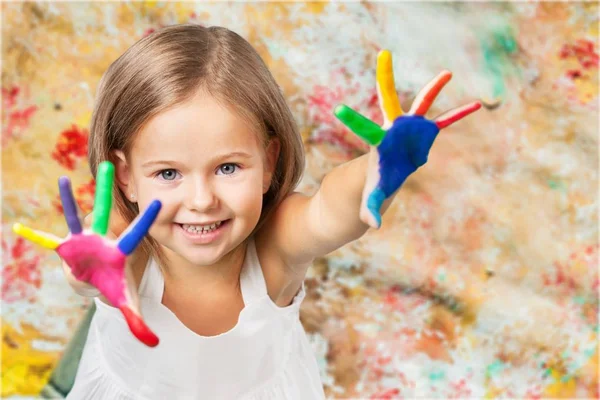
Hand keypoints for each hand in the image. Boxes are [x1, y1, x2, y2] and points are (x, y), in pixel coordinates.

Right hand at [13, 161, 161, 346]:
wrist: (99, 280)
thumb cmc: (116, 285)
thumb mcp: (127, 302)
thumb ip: (139, 320)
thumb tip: (154, 344)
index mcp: (120, 250)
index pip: (135, 234)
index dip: (146, 220)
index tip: (158, 201)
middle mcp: (102, 239)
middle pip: (105, 213)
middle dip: (106, 192)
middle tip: (110, 166)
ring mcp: (82, 241)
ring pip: (75, 216)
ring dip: (68, 200)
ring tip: (63, 180)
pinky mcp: (65, 247)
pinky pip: (48, 240)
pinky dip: (34, 236)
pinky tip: (18, 228)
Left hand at [334, 50, 481, 228]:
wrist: (385, 179)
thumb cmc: (372, 189)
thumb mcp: (370, 201)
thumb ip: (371, 210)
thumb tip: (373, 225)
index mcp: (377, 144)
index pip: (364, 130)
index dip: (354, 120)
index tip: (338, 109)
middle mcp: (392, 129)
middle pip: (388, 100)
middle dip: (385, 78)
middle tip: (383, 54)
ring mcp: (410, 129)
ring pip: (421, 104)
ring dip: (434, 89)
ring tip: (447, 72)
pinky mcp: (425, 135)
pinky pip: (445, 123)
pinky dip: (458, 115)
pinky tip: (476, 105)